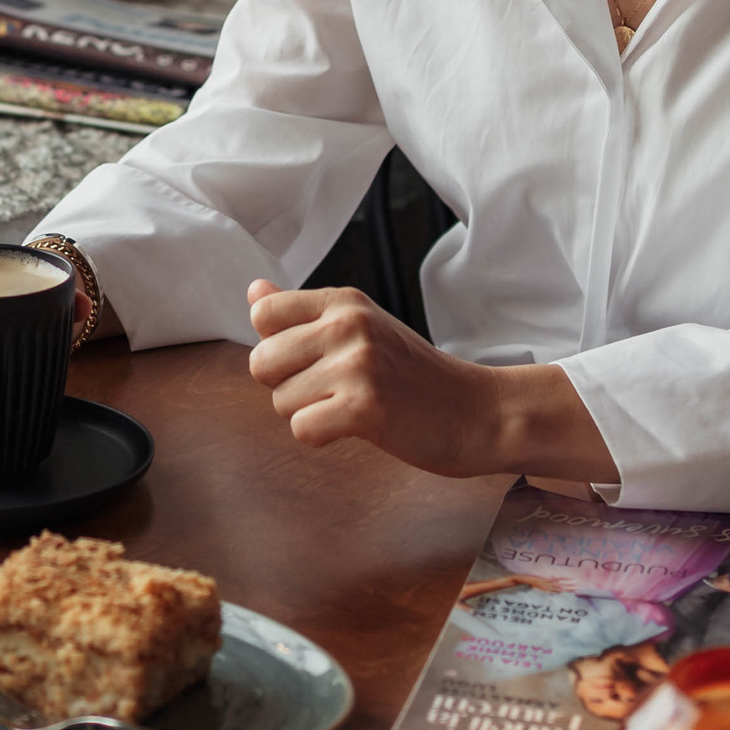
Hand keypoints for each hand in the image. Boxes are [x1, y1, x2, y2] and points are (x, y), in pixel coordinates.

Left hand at [244, 281, 616, 483]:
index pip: (264, 313)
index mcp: (344, 301)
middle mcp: (347, 323)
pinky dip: (323, 437)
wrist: (477, 411)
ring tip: (354, 407)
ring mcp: (358, 364)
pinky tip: (357, 428)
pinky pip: (302, 428)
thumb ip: (303, 313)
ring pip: (280, 400)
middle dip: (288, 387)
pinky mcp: (365, 406)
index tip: (314, 361)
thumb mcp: (362, 328)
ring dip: (310, 414)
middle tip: (335, 391)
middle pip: (261, 362)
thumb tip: (253, 291)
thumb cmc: (414, 375)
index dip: (278, 347)